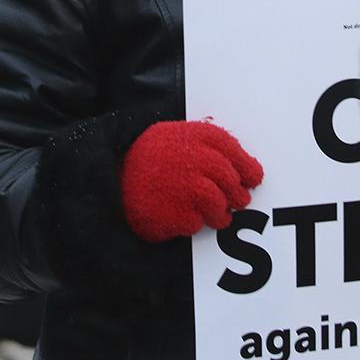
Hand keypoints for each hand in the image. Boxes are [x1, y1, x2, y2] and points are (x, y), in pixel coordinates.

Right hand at [121, 120, 263, 242]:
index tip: (254, 178)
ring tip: (219, 217)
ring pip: (217, 204)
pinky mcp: (171, 213)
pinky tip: (185, 218)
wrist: (105, 180)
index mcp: (189, 135)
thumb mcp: (172, 140)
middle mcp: (188, 158)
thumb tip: (245, 168)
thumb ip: (204, 147)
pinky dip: (194, 223)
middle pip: (227, 178)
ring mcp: (180, 186)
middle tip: (240, 201)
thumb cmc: (146, 161)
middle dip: (237, 193)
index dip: (245, 164)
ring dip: (221, 214)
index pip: (228, 147)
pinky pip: (195, 223)